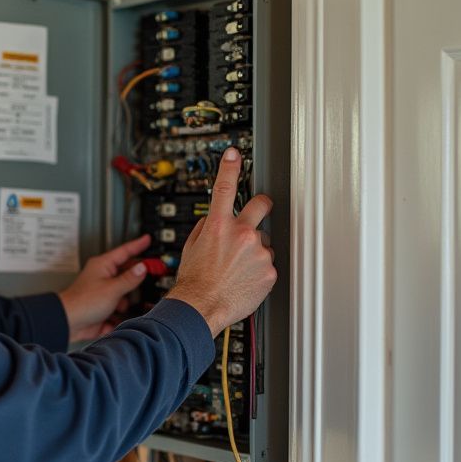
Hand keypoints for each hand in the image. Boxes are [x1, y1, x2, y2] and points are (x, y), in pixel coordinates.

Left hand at [59, 233, 152, 341]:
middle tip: (145, 283)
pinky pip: (117, 311)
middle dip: (133, 283)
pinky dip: (118, 316)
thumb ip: (130, 278)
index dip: (137, 245)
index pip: (124, 251)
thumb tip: (142, 268)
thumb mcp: (113, 288)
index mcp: (103, 265)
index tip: (147, 239)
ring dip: (124, 303)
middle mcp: (102, 277)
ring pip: (124, 295)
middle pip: (126, 274)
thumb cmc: (82, 302)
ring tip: (119, 307)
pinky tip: (114, 318)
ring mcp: (103, 293)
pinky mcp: (103, 308)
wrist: (68, 322)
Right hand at [167, 148, 276, 335]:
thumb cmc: (194, 281)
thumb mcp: (191, 247)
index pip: (224, 188)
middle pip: (262, 205)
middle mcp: (241, 234)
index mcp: (217, 226)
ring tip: (239, 268)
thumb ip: (205, 227)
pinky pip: (268, 264)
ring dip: (255, 250)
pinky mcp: (269, 270)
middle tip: (261, 209)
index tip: (235, 155)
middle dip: (262, 204)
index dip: (230, 167)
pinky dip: (259, 270)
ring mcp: (258, 252)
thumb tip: (214, 219)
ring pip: (263, 242)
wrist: (201, 306)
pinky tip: (245, 279)